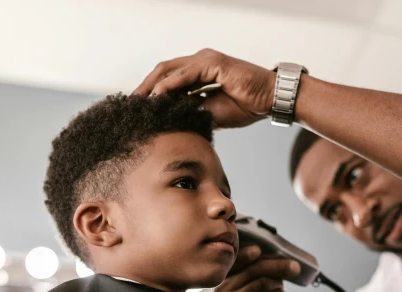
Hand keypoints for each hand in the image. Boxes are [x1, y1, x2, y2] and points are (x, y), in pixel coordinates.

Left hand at [133, 49, 275, 128]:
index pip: (169, 78)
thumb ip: (193, 111)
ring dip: (151, 86)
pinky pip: (185, 74)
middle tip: (130, 104)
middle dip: (145, 87)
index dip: (151, 92)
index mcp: (200, 71)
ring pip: (170, 70)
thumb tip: (173, 120)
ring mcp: (206, 60)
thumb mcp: (212, 112)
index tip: (138, 108)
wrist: (270, 99)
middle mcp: (200, 62)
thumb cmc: (247, 105)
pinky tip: (156, 97)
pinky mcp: (213, 63)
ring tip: (138, 102)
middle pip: (163, 70)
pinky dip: (169, 86)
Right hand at [214, 245, 300, 291]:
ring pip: (263, 284)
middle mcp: (221, 290)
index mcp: (222, 276)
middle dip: (276, 266)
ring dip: (278, 285)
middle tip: (295, 267)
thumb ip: (262, 263)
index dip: (245, 255)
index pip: (233, 262)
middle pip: (252, 271)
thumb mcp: (262, 274)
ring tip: (280, 289)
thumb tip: (279, 256)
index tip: (257, 250)